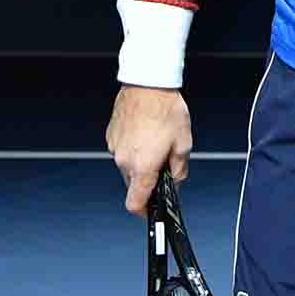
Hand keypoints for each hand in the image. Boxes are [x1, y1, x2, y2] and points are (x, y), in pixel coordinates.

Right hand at [105, 84, 193, 216]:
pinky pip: (122, 150)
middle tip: (164, 162)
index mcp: (142, 167)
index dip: (143, 211)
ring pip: (128, 166)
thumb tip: (176, 182)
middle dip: (148, 179)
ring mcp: (115, 148)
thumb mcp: (183, 143)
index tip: (151, 210)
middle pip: (134, 183)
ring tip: (156, 140)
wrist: (147, 84)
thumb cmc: (166, 110)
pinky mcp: (111, 136)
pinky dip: (133, 148)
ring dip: (141, 161)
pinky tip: (146, 131)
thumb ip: (179, 168)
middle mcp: (124, 161)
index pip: (135, 203)